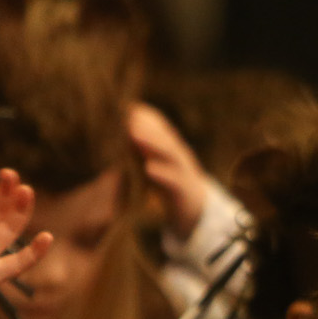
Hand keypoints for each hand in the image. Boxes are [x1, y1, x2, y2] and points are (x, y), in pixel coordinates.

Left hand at [128, 102, 211, 238]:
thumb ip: (141, 148)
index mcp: (169, 148)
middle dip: (145, 125)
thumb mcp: (156, 163)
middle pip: (163, 137)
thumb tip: (121, 130)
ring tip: (133, 134)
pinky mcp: (184, 192)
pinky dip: (162, 174)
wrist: (196, 211)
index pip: (158, 128)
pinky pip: (174, 181)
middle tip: (127, 115)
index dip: (145, 117)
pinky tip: (148, 168)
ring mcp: (184, 172)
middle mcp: (178, 156)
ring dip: (152, 143)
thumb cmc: (170, 185)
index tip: (125, 106)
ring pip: (169, 154)